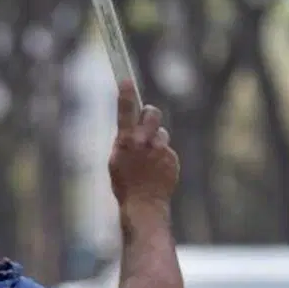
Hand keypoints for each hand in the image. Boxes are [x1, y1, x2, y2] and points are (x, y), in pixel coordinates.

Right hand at [107, 82, 178, 211]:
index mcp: (125, 141)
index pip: (125, 111)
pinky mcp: (172, 158)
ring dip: (156, 141)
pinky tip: (156, 170)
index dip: (126, 95)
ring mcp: (160, 150)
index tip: (127, 81)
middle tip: (146, 121)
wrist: (144, 206)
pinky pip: (167, 150)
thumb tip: (134, 127)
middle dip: (149, 114)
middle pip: (152, 113)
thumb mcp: (116, 160)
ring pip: (161, 133)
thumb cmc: (125, 184)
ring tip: (149, 159)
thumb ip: (124, 141)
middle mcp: (144, 142)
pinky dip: (163, 157)